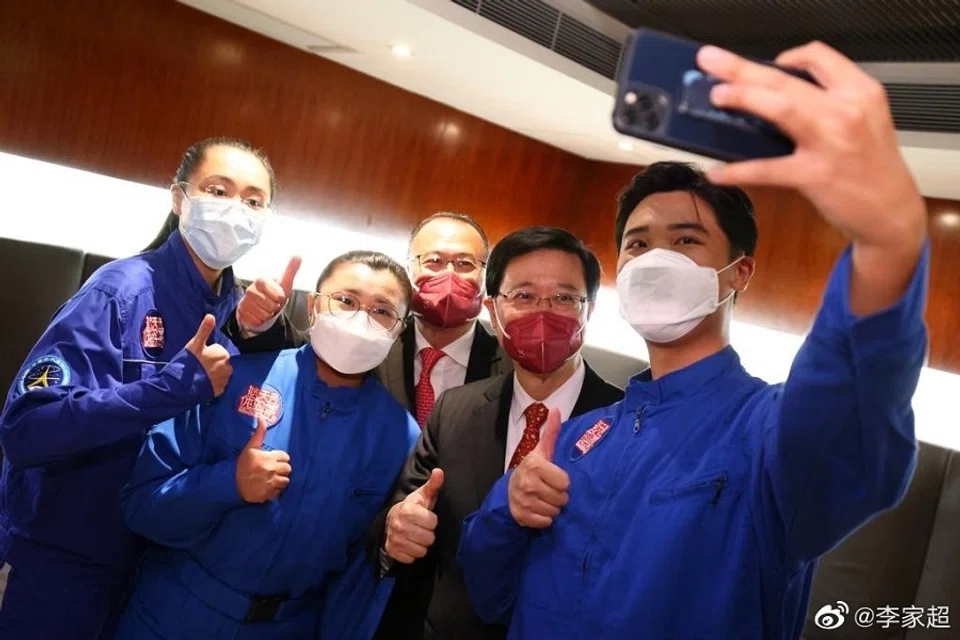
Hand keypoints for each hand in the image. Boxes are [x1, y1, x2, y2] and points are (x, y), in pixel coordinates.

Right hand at [185, 314, 231, 396]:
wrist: (181, 385)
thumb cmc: (188, 362)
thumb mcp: (195, 344)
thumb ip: (204, 330)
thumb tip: (211, 315)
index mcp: (223, 355)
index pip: (219, 352)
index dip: (208, 354)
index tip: (199, 357)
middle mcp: (227, 368)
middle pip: (221, 363)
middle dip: (212, 364)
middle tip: (198, 367)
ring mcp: (224, 381)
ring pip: (221, 374)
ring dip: (213, 374)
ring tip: (200, 375)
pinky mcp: (220, 391)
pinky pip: (218, 385)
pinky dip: (212, 384)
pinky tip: (203, 383)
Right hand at [236, 418, 291, 502]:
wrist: (232, 484)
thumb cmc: (242, 464)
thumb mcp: (250, 447)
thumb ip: (259, 433)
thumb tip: (261, 417)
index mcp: (269, 458)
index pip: (285, 457)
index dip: (280, 458)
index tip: (273, 460)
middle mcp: (272, 470)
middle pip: (288, 469)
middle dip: (282, 469)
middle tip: (273, 469)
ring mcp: (271, 483)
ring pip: (286, 481)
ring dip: (280, 480)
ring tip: (272, 479)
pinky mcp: (269, 494)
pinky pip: (279, 492)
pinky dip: (275, 490)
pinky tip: (268, 487)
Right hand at [237, 256, 301, 333]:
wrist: (261, 306)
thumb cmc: (274, 294)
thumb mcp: (284, 284)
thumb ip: (291, 271)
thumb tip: (298, 256)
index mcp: (261, 281)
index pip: (277, 295)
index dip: (280, 298)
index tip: (278, 296)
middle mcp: (250, 289)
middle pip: (269, 306)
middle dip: (274, 307)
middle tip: (272, 303)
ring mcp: (244, 301)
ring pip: (262, 315)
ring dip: (267, 315)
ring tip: (265, 309)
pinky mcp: (241, 312)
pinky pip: (255, 321)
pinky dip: (260, 320)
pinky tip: (259, 314)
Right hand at [385, 469, 443, 562]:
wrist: (390, 520)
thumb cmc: (412, 508)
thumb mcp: (423, 495)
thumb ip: (433, 485)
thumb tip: (439, 471)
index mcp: (408, 510)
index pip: (433, 523)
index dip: (432, 521)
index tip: (426, 517)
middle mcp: (399, 525)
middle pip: (429, 539)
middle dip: (428, 534)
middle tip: (421, 528)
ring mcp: (395, 540)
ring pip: (422, 550)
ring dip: (421, 545)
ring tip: (416, 536)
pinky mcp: (393, 552)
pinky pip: (412, 559)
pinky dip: (413, 553)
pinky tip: (410, 544)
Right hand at [508, 408, 568, 527]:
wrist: (509, 491)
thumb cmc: (532, 470)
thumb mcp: (541, 451)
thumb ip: (551, 432)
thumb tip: (556, 409)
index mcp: (535, 465)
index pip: (565, 482)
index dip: (562, 481)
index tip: (555, 478)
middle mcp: (527, 483)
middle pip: (561, 498)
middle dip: (559, 496)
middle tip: (551, 490)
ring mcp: (523, 501)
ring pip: (554, 511)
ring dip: (553, 508)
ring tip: (545, 499)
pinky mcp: (521, 516)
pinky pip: (545, 522)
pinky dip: (545, 519)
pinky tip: (539, 510)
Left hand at [697, 42, 926, 251]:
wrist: (892, 213)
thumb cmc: (872, 166)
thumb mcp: (865, 120)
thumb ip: (830, 102)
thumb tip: (776, 93)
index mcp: (860, 92)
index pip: (819, 57)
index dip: (788, 56)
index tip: (765, 64)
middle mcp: (847, 111)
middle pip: (788, 79)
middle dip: (744, 68)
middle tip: (711, 62)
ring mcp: (831, 143)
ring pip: (781, 109)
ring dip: (745, 98)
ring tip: (716, 97)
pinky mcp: (815, 176)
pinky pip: (768, 169)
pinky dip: (739, 171)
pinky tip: (717, 172)